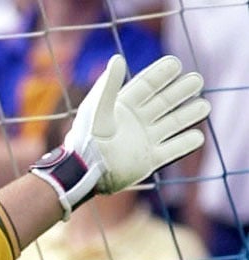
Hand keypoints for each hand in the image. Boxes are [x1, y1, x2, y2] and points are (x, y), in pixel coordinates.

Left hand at [30, 54, 209, 217]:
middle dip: (181, 91)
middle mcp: (137, 121)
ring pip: (173, 124)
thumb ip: (108, 85)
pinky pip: (173, 150)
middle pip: (165, 101)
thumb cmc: (86, 138)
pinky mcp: (149, 160)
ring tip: (204, 106)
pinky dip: (186, 143)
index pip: (147, 85)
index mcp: (123, 106)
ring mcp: (145, 140)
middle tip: (197, 81)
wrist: (84, 171)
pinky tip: (197, 136)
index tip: (175, 64)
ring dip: (189, 115)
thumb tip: (118, 58)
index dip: (161, 74)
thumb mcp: (96, 109)